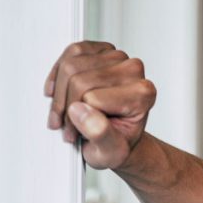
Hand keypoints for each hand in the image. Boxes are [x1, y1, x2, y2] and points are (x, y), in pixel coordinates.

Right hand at [44, 41, 156, 169]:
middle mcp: (134, 71)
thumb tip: (81, 111)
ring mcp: (117, 57)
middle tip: (68, 126)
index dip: (76, 119)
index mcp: (142, 94)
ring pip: (70, 66)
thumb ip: (100, 135)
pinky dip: (59, 74)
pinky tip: (63, 92)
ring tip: (67, 113)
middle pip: (78, 80)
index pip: (91, 98)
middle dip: (66, 107)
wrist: (119, 136)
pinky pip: (70, 53)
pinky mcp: (102, 49)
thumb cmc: (117, 143)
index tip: (75, 134)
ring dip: (60, 93)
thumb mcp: (111, 153)